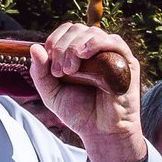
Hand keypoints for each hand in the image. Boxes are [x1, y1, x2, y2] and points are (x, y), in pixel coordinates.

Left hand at [31, 23, 144, 161]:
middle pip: (77, 30)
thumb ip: (40, 72)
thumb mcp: (51, 93)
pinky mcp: (128, 63)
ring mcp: (112, 56)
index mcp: (78, 54)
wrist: (101, 132)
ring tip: (70, 70)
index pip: (67, 31)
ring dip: (75, 47)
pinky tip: (84, 54)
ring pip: (93, 33)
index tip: (48, 61)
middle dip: (62, 46)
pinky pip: (115, 42)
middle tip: (59, 72)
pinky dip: (97, 43)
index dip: (54, 39)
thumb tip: (33, 47)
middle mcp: (96, 51)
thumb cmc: (79, 112)